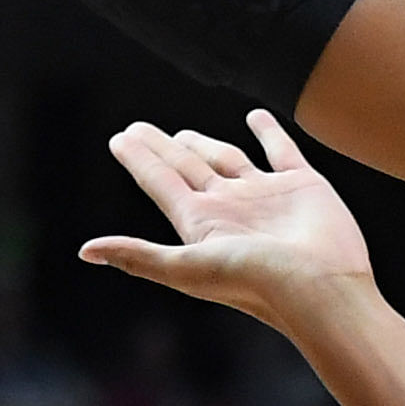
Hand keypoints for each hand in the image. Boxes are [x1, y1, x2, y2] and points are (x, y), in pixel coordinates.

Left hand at [80, 114, 373, 329]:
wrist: (320, 288)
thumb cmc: (254, 282)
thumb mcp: (188, 268)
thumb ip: (138, 256)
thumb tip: (84, 252)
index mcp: (200, 222)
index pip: (160, 182)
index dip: (138, 160)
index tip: (118, 139)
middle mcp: (229, 206)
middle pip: (187, 167)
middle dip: (162, 149)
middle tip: (137, 130)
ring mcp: (265, 194)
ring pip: (228, 159)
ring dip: (205, 144)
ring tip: (183, 135)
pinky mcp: (303, 185)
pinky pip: (280, 150)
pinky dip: (268, 132)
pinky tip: (256, 117)